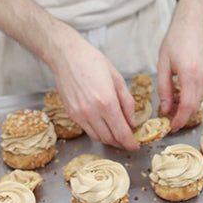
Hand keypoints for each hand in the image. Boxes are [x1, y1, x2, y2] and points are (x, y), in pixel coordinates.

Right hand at [46, 28, 138, 150]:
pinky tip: (103, 125)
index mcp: (107, 102)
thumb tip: (133, 122)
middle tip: (128, 141)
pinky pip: (87, 130)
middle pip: (110, 139)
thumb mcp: (118, 79)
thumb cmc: (93, 62)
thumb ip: (127, 103)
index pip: (121, 132)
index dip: (130, 143)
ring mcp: (79, 115)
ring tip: (117, 134)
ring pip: (98, 137)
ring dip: (109, 139)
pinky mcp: (71, 114)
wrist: (67, 56)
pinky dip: (97, 132)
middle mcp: (92, 112)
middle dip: (121, 143)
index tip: (136, 146)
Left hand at [157, 16, 202, 130]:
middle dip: (183, 116)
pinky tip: (179, 93)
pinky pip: (200, 92)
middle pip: (195, 106)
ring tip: (171, 104)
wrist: (191, 25)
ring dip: (186, 107)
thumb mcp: (163, 64)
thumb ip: (163, 88)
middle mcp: (202, 77)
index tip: (172, 127)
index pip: (187, 106)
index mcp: (189, 74)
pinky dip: (190, 98)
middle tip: (169, 119)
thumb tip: (165, 108)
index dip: (180, 119)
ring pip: (198, 100)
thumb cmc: (175, 40)